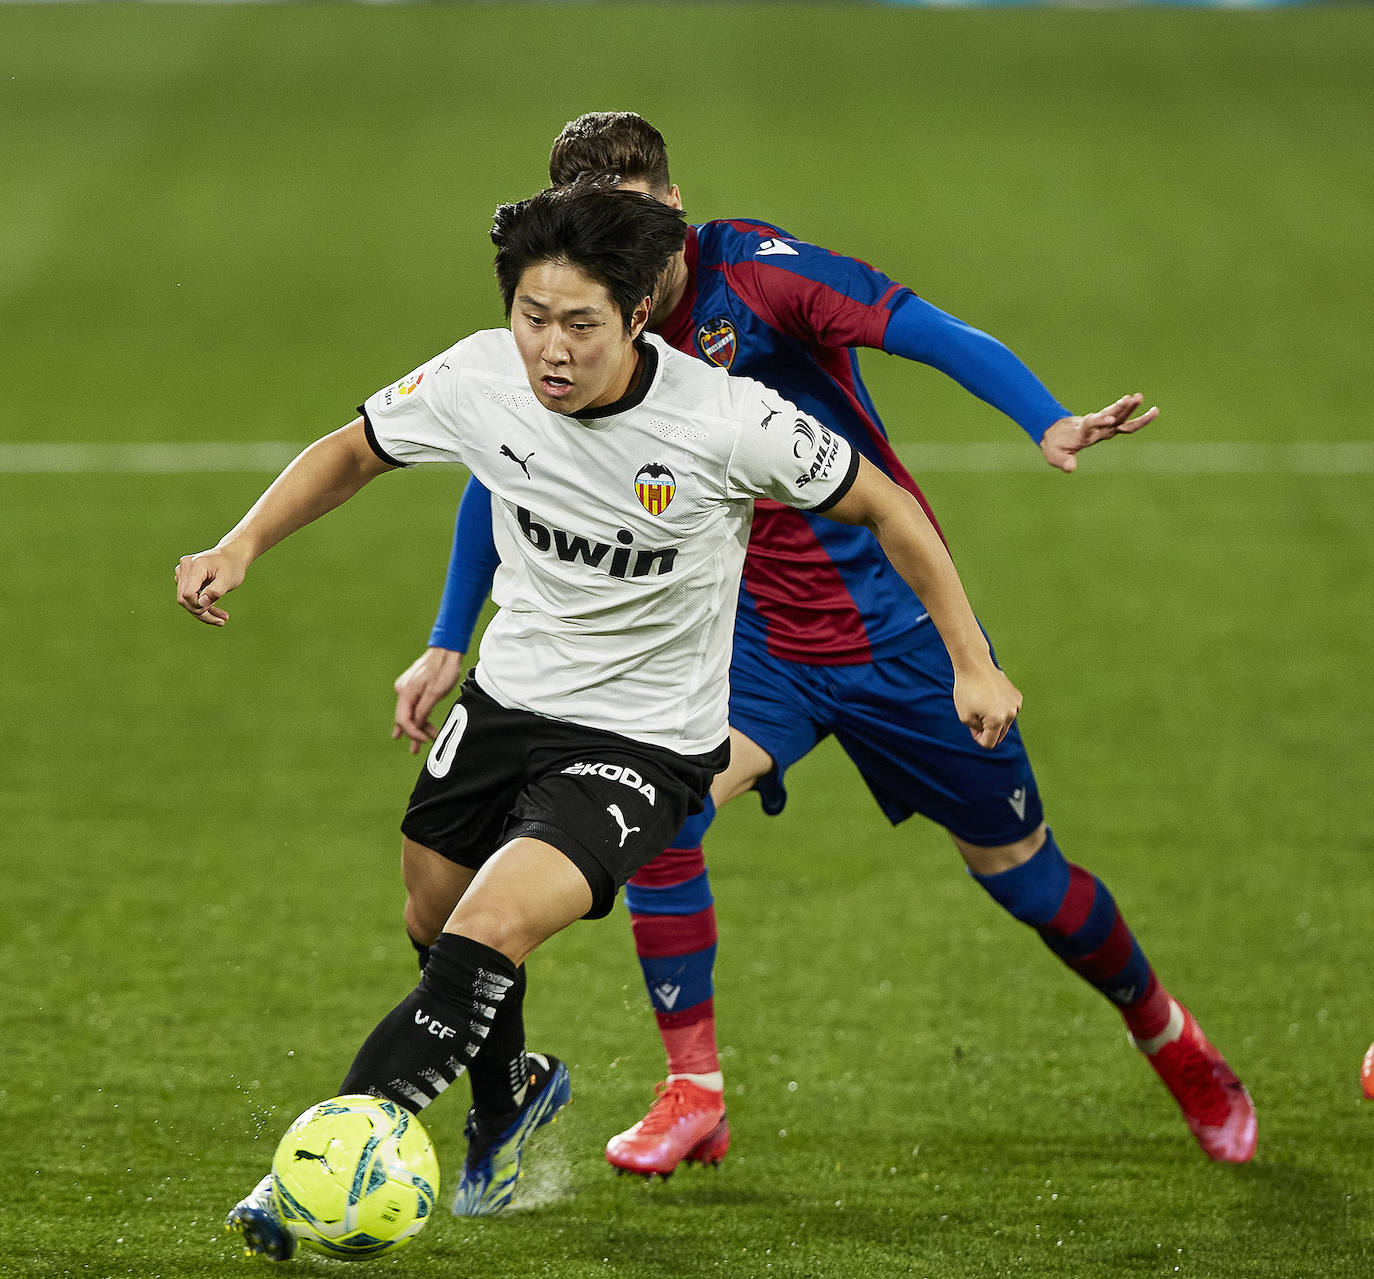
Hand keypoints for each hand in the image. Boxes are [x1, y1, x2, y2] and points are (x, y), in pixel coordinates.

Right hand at [174, 545, 249, 625]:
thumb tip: (201, 604)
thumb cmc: (233, 566)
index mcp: (195, 566)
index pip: (188, 594)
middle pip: (184, 599)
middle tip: (222, 621)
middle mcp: (184, 567)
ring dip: (203, 611)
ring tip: (222, 618)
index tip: (218, 614)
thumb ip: (215, 591)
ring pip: (186, 600)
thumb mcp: (229, 580)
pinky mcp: (184, 577)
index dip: (199, 607)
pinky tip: (217, 612)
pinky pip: (189, 596)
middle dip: (202, 613)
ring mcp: (182, 572)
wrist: (233, 555)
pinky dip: (201, 605)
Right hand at [393, 647, 464, 753]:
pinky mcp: (413, 685)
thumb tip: (416, 725)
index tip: (424, 741)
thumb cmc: (444, 669)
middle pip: (405, 717)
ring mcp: (407, 687)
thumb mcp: (436, 692)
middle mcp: (402, 690)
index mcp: (406, 692)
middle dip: (413, 733)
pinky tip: (421, 725)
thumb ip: (424, 709)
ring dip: (419, 725)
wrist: (447, 649)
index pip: (404, 720)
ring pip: (410, 711)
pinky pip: (413, 705)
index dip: (412, 733)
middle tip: (417, 750)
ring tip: (426, 740)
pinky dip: (419, 715)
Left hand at [953, 665, 1022, 749]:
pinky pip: (1008, 712)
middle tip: (975, 714)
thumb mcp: (964, 717)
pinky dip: (999, 709)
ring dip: (993, 719)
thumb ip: (977, 730)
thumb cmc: (966, 691)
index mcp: (997, 720)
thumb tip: (989, 734)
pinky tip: (991, 697)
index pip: (989, 743)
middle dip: (986, 729)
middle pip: (998, 735)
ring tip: (982, 703)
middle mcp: (1010, 714)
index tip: (971, 726)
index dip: (978, 738)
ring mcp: (1016, 705)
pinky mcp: (1018, 697)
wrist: (975, 665)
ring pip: (1004, 723)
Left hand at [1040, 393, 1157, 472]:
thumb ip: (1064, 461)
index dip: (1099, 421)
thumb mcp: (1055, 456)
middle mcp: (1094, 427)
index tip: (1109, 419)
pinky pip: (1120, 417)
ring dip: (1128, 407)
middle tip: (1133, 398)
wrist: (1053, 432)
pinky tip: (1145, 405)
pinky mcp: (1105, 423)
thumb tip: (1071, 468)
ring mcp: (1100, 424)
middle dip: (1121, 409)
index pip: (1091, 425)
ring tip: (1139, 396)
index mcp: (1082, 434)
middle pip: (1110, 417)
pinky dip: (1130, 411)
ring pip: (1117, 415)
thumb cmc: (1055, 446)